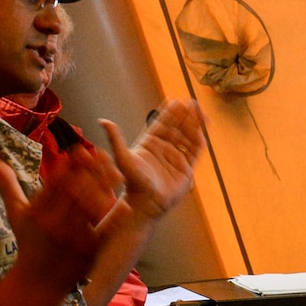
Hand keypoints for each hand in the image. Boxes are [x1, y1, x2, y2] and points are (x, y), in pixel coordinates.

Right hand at [0, 142, 121, 292]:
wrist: (37, 283)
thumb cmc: (29, 244)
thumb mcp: (16, 215)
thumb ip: (9, 186)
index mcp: (38, 213)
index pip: (54, 184)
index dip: (68, 166)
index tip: (79, 150)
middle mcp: (54, 224)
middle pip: (74, 193)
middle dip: (89, 171)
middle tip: (103, 154)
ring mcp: (72, 239)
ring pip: (91, 210)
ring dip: (105, 189)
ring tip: (117, 171)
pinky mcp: (88, 252)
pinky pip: (103, 233)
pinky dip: (114, 220)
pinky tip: (125, 204)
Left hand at [101, 99, 203, 222]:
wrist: (146, 204)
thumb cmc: (133, 183)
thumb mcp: (123, 158)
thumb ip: (116, 139)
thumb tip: (103, 121)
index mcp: (150, 144)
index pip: (162, 124)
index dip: (169, 113)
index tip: (176, 101)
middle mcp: (164, 149)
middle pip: (177, 128)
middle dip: (185, 115)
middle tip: (192, 102)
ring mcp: (175, 158)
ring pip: (187, 138)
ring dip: (194, 125)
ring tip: (201, 113)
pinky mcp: (185, 170)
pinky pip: (194, 153)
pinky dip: (199, 142)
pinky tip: (202, 132)